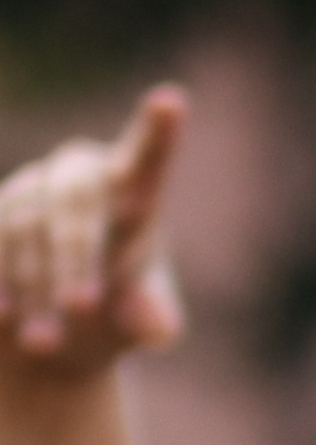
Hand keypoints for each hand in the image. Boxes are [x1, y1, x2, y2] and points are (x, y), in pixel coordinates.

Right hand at [0, 91, 186, 395]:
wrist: (49, 339)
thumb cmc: (112, 321)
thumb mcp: (140, 327)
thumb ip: (154, 320)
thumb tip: (152, 323)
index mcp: (134, 192)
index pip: (148, 158)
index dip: (158, 131)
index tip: (171, 101)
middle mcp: (78, 176)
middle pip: (74, 203)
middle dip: (75, 258)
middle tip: (83, 308)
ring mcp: (26, 188)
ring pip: (22, 225)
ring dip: (33, 284)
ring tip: (45, 343)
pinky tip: (4, 314)